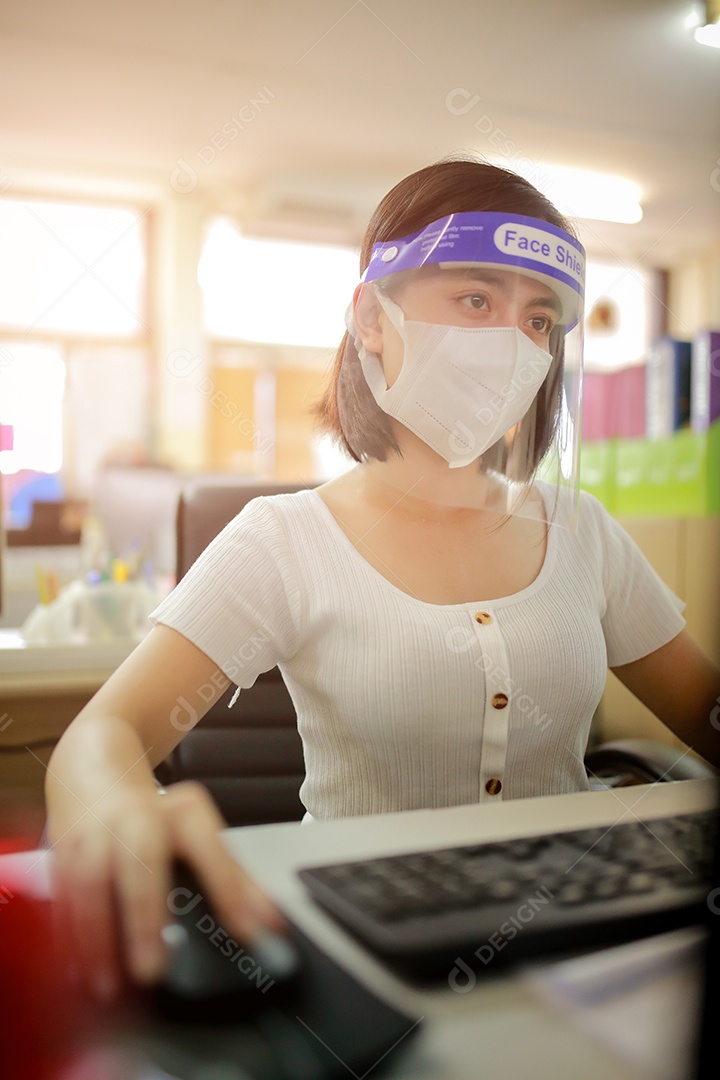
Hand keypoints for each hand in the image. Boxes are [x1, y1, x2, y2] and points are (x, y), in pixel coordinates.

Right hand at [51, 781, 286, 1000]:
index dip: (230, 891)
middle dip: (144, 915)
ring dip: (96, 938)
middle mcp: (137, 819)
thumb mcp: (197, 833)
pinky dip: (66, 935)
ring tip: (108, 985)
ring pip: (90, 883)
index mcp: (182, 813)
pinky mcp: (62, 854)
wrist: (96, 773)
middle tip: (151, 971)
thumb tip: (271, 922)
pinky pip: (62, 897)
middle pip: (141, 861)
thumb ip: (234, 877)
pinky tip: (76, 969)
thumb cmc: (153, 815)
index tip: (248, 933)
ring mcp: (95, 834)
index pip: (211, 849)